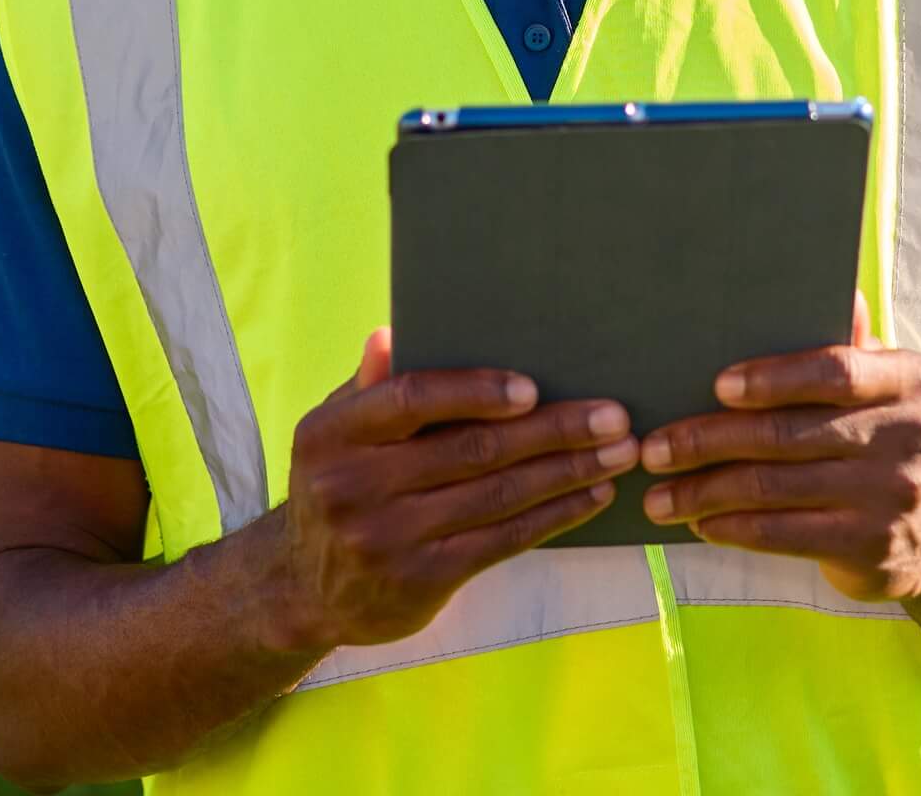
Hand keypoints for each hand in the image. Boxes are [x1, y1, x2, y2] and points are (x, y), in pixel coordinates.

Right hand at [276, 328, 639, 648]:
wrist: (300, 588)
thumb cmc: (340, 480)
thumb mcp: (336, 429)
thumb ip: (372, 385)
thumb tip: (390, 334)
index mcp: (334, 433)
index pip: (412, 400)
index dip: (475, 392)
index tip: (533, 387)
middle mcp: (354, 487)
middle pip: (472, 451)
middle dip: (554, 431)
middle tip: (614, 416)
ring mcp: (386, 540)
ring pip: (497, 497)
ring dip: (568, 472)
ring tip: (620, 452)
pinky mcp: (419, 583)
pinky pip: (501, 542)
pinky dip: (553, 516)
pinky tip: (591, 495)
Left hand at [638, 296, 920, 601]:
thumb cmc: (885, 438)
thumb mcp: (884, 386)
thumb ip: (853, 345)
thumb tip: (838, 287)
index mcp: (909, 380)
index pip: (835, 371)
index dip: (773, 378)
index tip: (717, 386)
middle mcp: (909, 436)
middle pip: (789, 434)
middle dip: (710, 441)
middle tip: (654, 448)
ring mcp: (892, 496)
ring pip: (776, 488)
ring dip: (706, 490)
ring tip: (658, 496)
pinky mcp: (872, 548)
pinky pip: (786, 535)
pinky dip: (734, 527)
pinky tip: (701, 522)